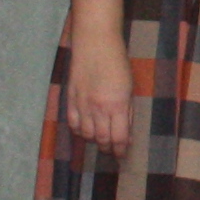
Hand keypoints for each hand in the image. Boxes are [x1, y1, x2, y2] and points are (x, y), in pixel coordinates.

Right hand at [62, 36, 137, 156]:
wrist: (95, 44)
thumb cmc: (118, 63)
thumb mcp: (129, 88)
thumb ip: (127, 112)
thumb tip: (126, 133)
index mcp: (117, 105)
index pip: (117, 138)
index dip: (120, 150)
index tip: (122, 155)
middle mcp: (98, 109)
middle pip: (101, 139)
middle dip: (107, 149)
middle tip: (111, 152)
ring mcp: (82, 104)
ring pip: (85, 134)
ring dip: (93, 141)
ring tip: (100, 142)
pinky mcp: (70, 99)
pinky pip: (72, 123)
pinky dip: (78, 131)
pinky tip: (84, 132)